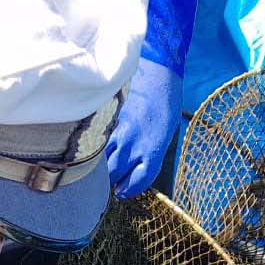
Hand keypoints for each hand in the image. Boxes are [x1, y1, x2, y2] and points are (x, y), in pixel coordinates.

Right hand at [100, 57, 181, 197]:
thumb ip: (150, 154)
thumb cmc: (166, 105)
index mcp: (154, 150)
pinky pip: (100, 144)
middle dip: (113, 181)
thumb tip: (133, 170)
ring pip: (104, 162)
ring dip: (103, 168)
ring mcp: (120, 133)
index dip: (129, 189)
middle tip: (111, 181)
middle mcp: (136, 145)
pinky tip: (98, 152)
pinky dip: (98, 152)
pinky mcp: (109, 122)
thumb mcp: (165, 134)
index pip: (138, 181)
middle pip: (115, 174)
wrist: (158, 74)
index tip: (123, 190)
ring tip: (104, 168)